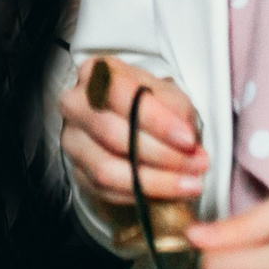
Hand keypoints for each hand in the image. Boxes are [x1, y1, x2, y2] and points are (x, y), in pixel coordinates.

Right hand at [58, 58, 208, 206]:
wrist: (131, 121)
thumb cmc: (149, 103)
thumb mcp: (167, 94)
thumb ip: (175, 111)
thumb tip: (185, 141)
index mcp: (96, 73)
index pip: (120, 95)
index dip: (156, 120)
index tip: (188, 139)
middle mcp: (75, 104)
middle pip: (111, 133)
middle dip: (160, 154)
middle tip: (196, 165)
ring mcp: (72, 140)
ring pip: (106, 169)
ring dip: (153, 182)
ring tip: (189, 184)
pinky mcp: (77, 171)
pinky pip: (105, 191)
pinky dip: (139, 195)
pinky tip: (168, 193)